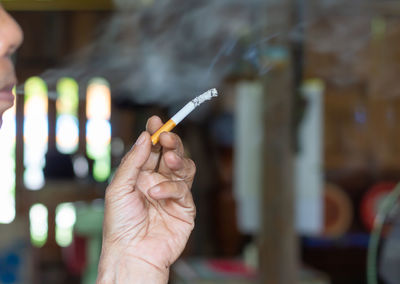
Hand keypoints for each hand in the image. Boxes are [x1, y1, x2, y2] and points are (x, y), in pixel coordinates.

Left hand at [97, 116, 195, 283]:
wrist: (130, 253)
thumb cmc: (119, 224)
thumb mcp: (118, 187)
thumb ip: (133, 161)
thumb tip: (144, 136)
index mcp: (141, 176)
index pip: (152, 150)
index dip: (155, 134)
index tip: (156, 121)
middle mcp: (158, 182)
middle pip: (171, 154)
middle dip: (170, 142)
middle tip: (166, 135)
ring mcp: (172, 194)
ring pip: (183, 167)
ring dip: (177, 159)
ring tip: (168, 159)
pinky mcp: (185, 208)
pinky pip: (182, 189)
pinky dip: (170, 188)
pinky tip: (156, 194)